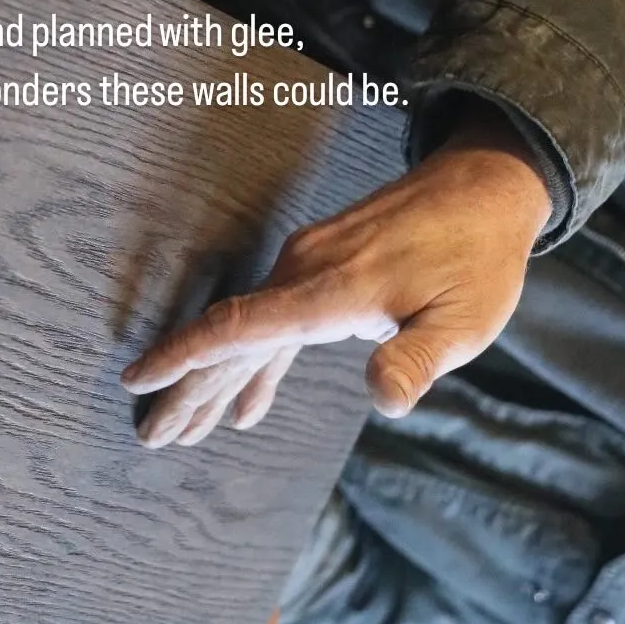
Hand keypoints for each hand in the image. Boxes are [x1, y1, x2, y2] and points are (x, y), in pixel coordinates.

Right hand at [122, 103, 552, 447]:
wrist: (486, 186)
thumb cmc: (478, 259)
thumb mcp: (464, 322)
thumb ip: (417, 360)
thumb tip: (385, 400)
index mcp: (332, 290)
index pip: (239, 327)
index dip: (185, 358)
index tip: (138, 381)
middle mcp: (306, 271)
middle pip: (229, 336)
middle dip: (185, 388)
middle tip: (149, 437)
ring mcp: (309, 263)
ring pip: (246, 328)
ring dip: (212, 379)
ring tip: (181, 429)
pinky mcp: (322, 264)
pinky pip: (273, 318)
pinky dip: (254, 361)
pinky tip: (247, 402)